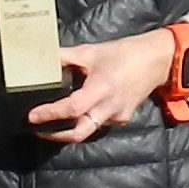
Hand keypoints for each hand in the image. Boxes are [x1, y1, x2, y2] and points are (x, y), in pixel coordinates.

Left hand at [22, 34, 171, 146]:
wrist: (156, 61)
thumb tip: (39, 59)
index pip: (72, 108)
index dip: (50, 114)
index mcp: (102, 88)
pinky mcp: (121, 119)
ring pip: (87, 131)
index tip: (32, 116)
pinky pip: (97, 125)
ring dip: (67, 131)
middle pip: (79, 132)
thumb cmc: (123, 54)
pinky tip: (71, 116)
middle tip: (35, 129)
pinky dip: (82, 123)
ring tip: (48, 124)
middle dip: (55, 135)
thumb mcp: (90, 52)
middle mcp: (110, 107)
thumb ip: (64, 57)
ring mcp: (117, 116)